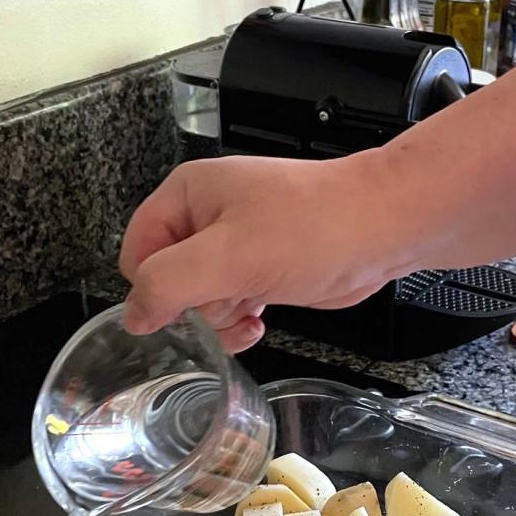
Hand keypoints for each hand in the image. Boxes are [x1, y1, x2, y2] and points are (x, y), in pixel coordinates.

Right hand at [119, 151, 400, 351]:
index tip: (187, 304)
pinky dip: (239, 320)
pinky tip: (260, 318)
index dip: (154, 286)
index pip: (136, 253)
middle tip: (232, 295)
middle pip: (166, 281)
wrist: (381, 230)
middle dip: (196, 304)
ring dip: (220, 317)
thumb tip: (133, 315)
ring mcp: (233, 246)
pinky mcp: (258, 272)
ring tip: (252, 303)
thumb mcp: (229, 255)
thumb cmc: (314, 227)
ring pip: (198, 301)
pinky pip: (227, 307)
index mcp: (186, 195)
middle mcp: (205, 218)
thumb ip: (169, 282)